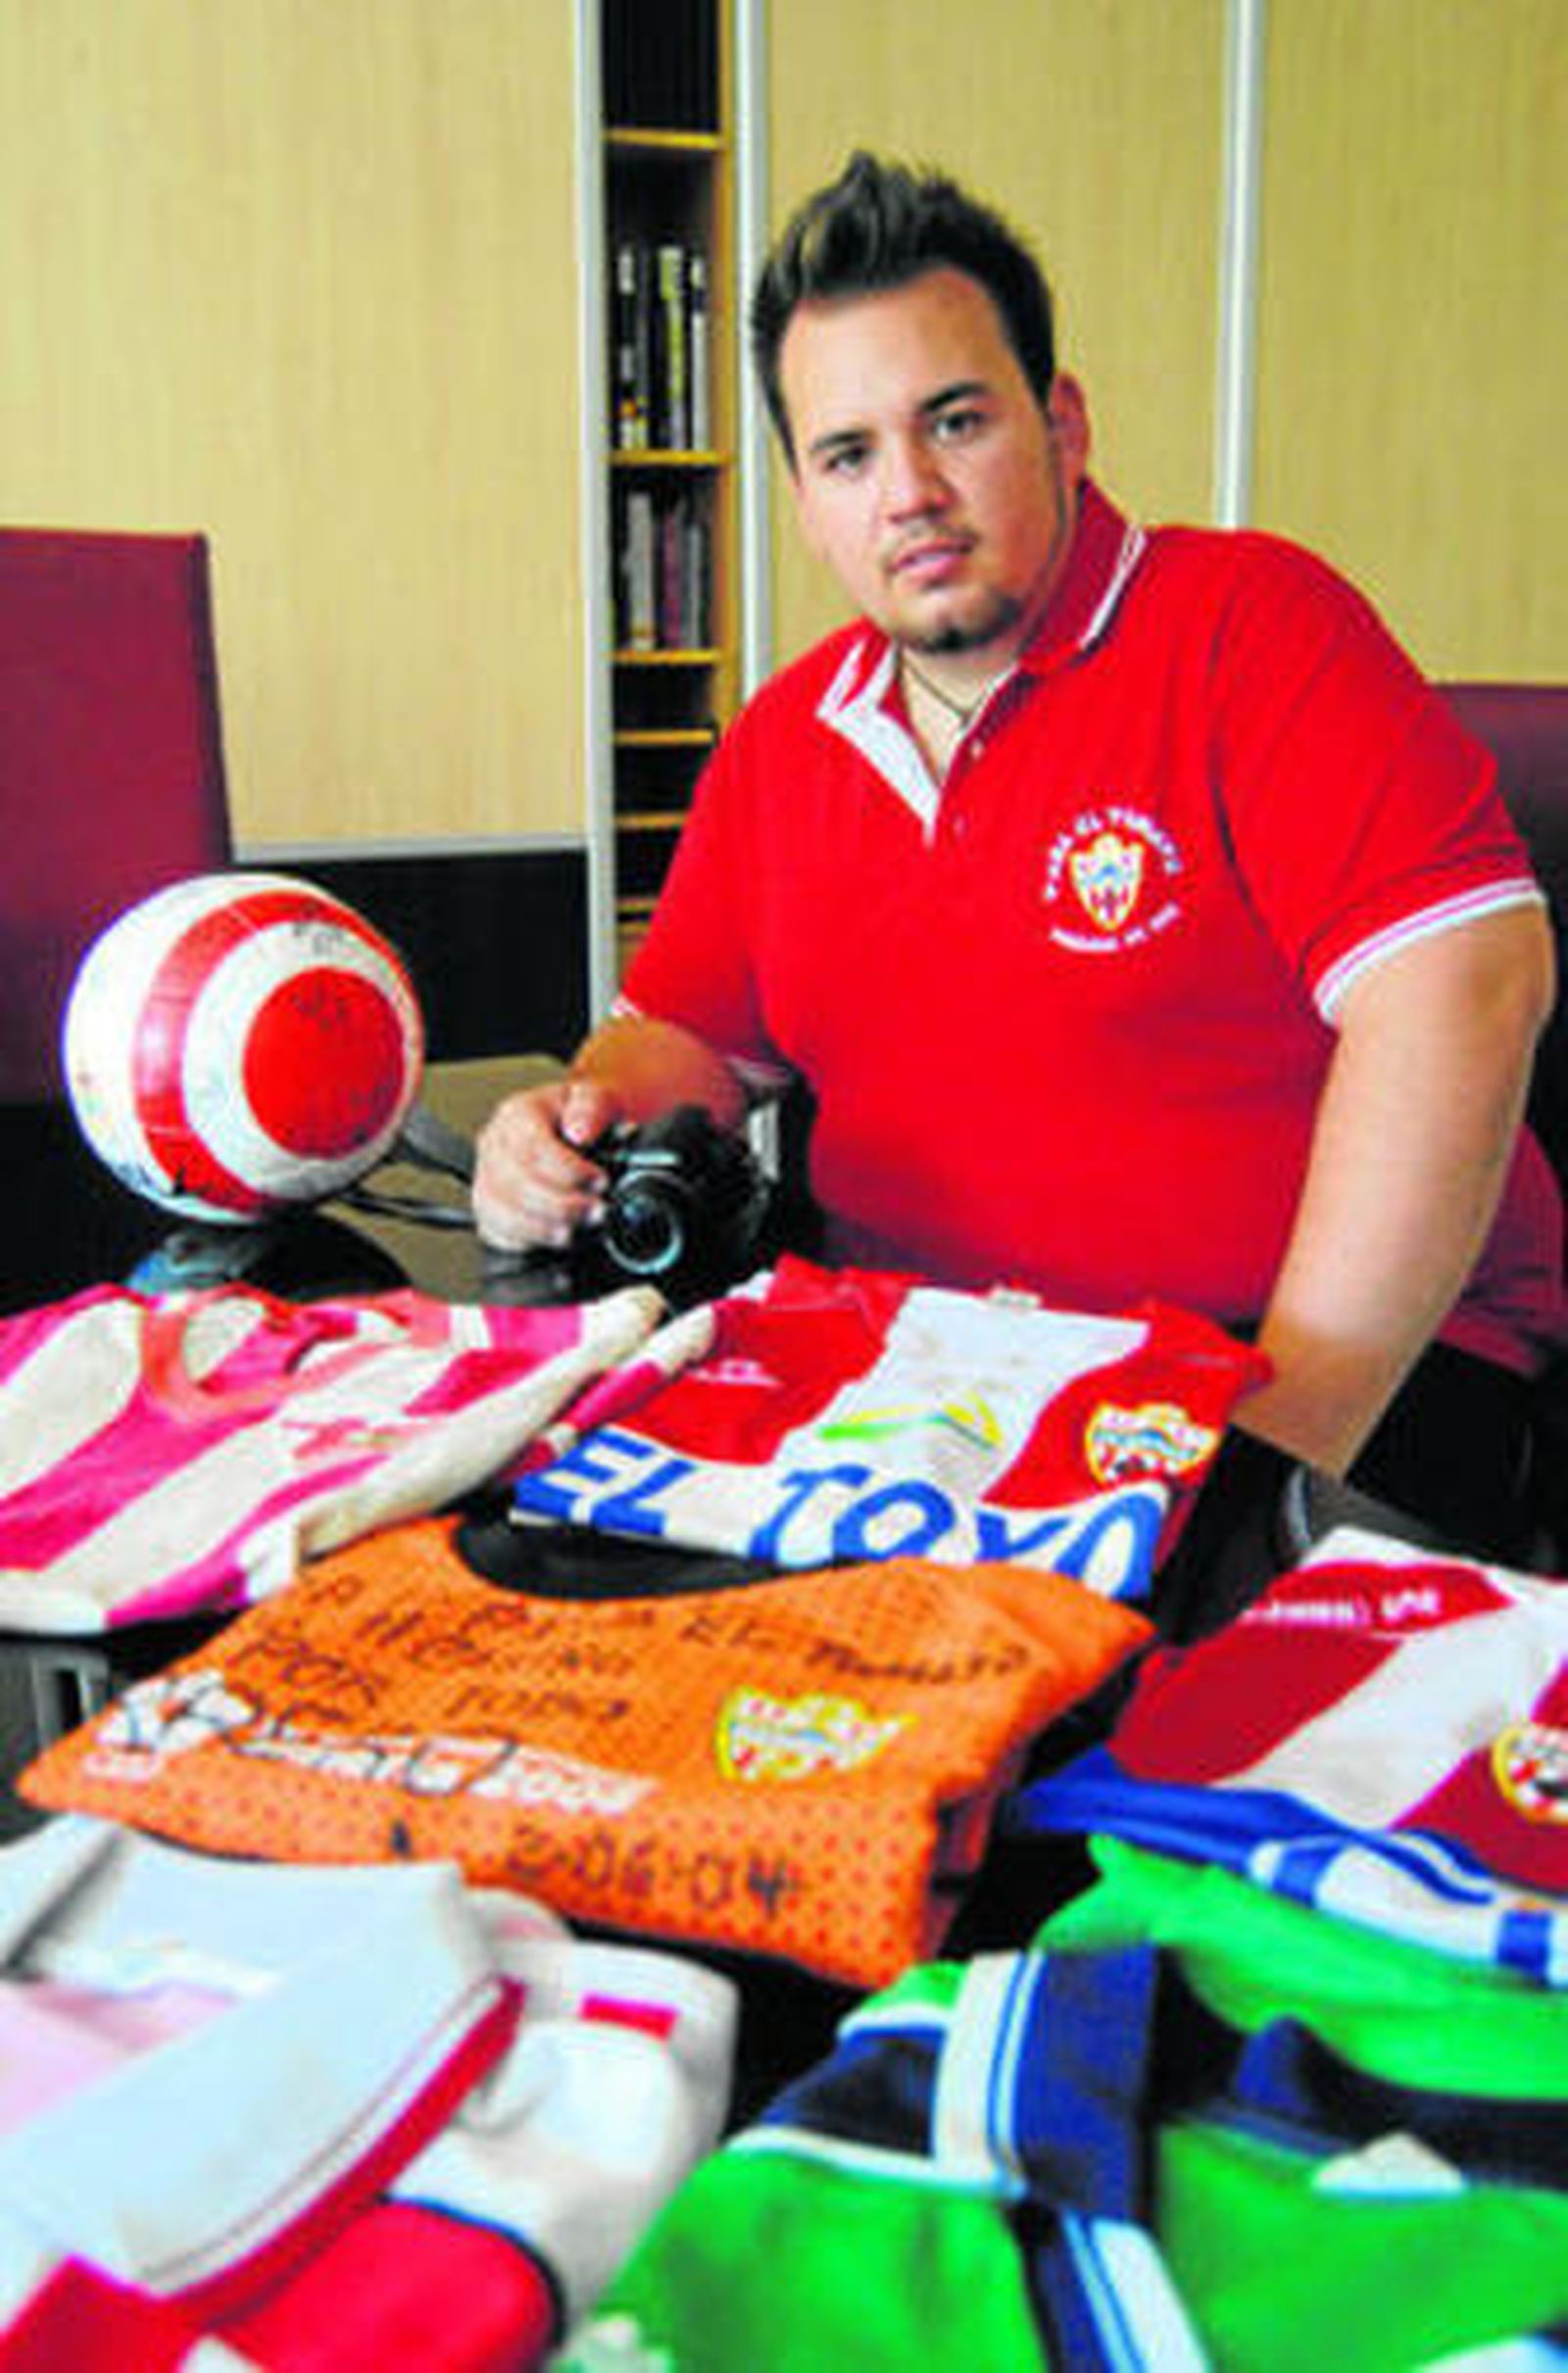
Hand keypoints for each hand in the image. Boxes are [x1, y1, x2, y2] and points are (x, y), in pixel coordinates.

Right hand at [471, 1076, 622, 1251]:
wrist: (581, 1132)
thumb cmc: (584, 1117)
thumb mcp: (598, 1099)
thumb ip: (593, 1107)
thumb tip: (580, 1130)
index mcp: (518, 1113)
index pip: (532, 1146)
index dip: (569, 1171)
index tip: (599, 1181)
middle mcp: (495, 1144)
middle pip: (514, 1182)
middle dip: (560, 1205)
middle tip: (595, 1211)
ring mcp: (487, 1176)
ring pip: (498, 1210)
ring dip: (541, 1228)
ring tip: (575, 1230)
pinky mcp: (488, 1206)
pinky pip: (493, 1231)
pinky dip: (525, 1241)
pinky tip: (552, 1235)